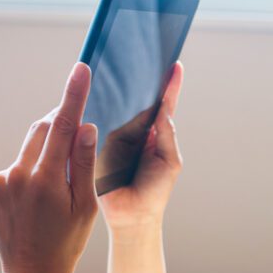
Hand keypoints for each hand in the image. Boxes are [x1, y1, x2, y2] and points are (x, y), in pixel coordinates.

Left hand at [0, 62, 97, 272]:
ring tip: (54, 192)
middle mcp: (17, 176)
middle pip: (42, 130)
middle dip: (60, 126)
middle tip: (77, 139)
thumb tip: (85, 127)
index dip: (73, 95)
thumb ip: (84, 164)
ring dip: (44, 156)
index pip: (62, 125)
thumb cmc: (66, 242)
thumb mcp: (85, 205)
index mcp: (46, 180)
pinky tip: (36, 202)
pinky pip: (15, 168)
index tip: (81, 69)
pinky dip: (29, 173)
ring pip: (28, 150)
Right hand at [97, 61, 183, 235]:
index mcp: (155, 134)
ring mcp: (115, 138)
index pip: (163, 105)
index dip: (169, 85)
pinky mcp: (97, 147)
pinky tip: (96, 97)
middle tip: (143, 54)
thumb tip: (165, 110)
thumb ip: (168, 136)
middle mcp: (135, 132)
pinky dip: (96, 113)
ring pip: (115, 111)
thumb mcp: (169, 162)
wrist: (132, 218)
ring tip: (119, 68)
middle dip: (140, 80)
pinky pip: (96, 127)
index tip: (175, 63)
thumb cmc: (155, 192)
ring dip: (116, 93)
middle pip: (136, 102)